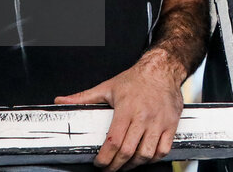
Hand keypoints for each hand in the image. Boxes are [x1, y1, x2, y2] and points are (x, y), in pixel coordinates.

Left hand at [55, 48, 185, 170]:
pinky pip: (163, 150)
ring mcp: (159, 122)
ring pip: (146, 154)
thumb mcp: (107, 87)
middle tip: (109, 168)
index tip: (99, 163)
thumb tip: (61, 101)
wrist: (162, 69)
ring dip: (133, 165)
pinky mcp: (171, 125)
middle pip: (128, 151)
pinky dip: (153, 159)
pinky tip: (144, 157)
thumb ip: (83, 98)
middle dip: (115, 166)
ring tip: (125, 165)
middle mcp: (143, 117)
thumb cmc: (136, 79)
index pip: (113, 141)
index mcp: (126, 109)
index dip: (104, 158)